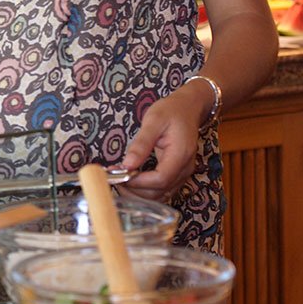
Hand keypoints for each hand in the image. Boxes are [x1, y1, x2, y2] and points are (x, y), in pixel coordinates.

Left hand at [118, 85, 209, 202]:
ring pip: (161, 195)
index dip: (138, 182)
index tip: (119, 175)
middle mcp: (184, 168)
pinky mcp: (178, 174)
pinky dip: (146, 191)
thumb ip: (141, 144)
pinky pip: (163, 190)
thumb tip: (127, 165)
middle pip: (160, 191)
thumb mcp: (153, 121)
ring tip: (120, 179)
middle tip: (114, 178)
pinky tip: (132, 180)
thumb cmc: (170, 111)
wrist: (188, 108)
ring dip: (139, 193)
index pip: (161, 179)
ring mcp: (183, 173)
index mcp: (180, 154)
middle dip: (135, 190)